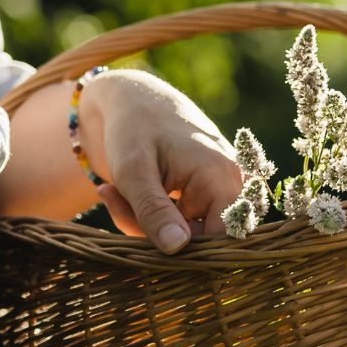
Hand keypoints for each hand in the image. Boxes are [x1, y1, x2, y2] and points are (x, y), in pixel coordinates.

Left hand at [83, 70, 243, 253]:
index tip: (132, 225)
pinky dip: (154, 213)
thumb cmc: (131, 128)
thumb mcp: (132, 171)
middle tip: (113, 201)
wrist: (132, 97)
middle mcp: (234, 181)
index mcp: (221, 176)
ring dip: (149, 222)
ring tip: (114, 193)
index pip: (214, 241)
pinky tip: (126, 193)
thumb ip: (152, 211)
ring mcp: (224, 183)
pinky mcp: (211, 187)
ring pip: (189, 229)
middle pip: (200, 237)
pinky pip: (186, 217)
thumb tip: (177, 249)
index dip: (176, 248)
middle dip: (152, 231)